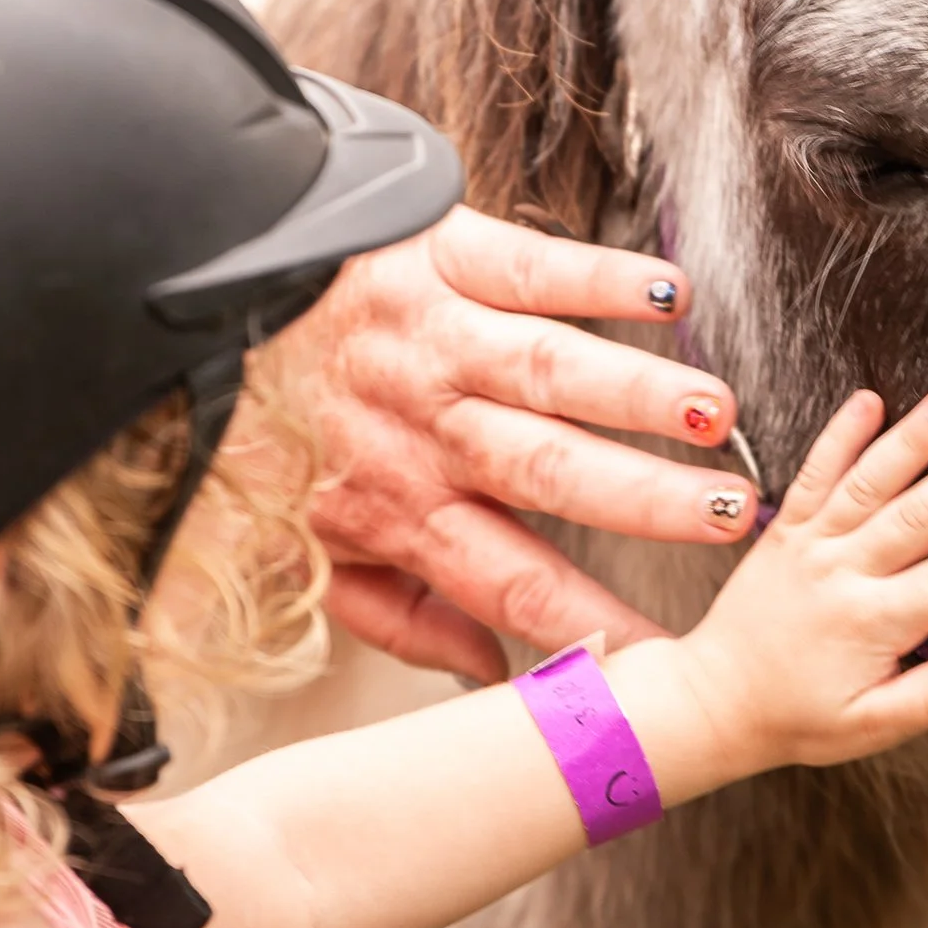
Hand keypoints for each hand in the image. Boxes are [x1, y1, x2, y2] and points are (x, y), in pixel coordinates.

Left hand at [272, 205, 757, 682]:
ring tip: (715, 415)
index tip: (670, 651)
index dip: (592, 620)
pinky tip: (668, 296)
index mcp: (400, 507)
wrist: (197, 292)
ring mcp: (439, 338)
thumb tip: (483, 672)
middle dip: (646, 499)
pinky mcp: (443, 255)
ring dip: (638, 393)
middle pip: (550, 471)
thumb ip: (394, 618)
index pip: (513, 581)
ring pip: (552, 372)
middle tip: (730, 519)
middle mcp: (427, 426)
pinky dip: (602, 277)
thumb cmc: (262, 427)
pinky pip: (531, 266)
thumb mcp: (299, 550)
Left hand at [658, 391, 927, 778]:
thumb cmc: (798, 718)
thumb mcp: (872, 725)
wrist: (714, 700)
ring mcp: (810, 544)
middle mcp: (842, 574)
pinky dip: (839, 435)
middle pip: (919, 517)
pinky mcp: (785, 528)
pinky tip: (868, 399)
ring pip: (868, 483)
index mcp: (871, 624)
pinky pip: (813, 474)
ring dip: (910, 441)